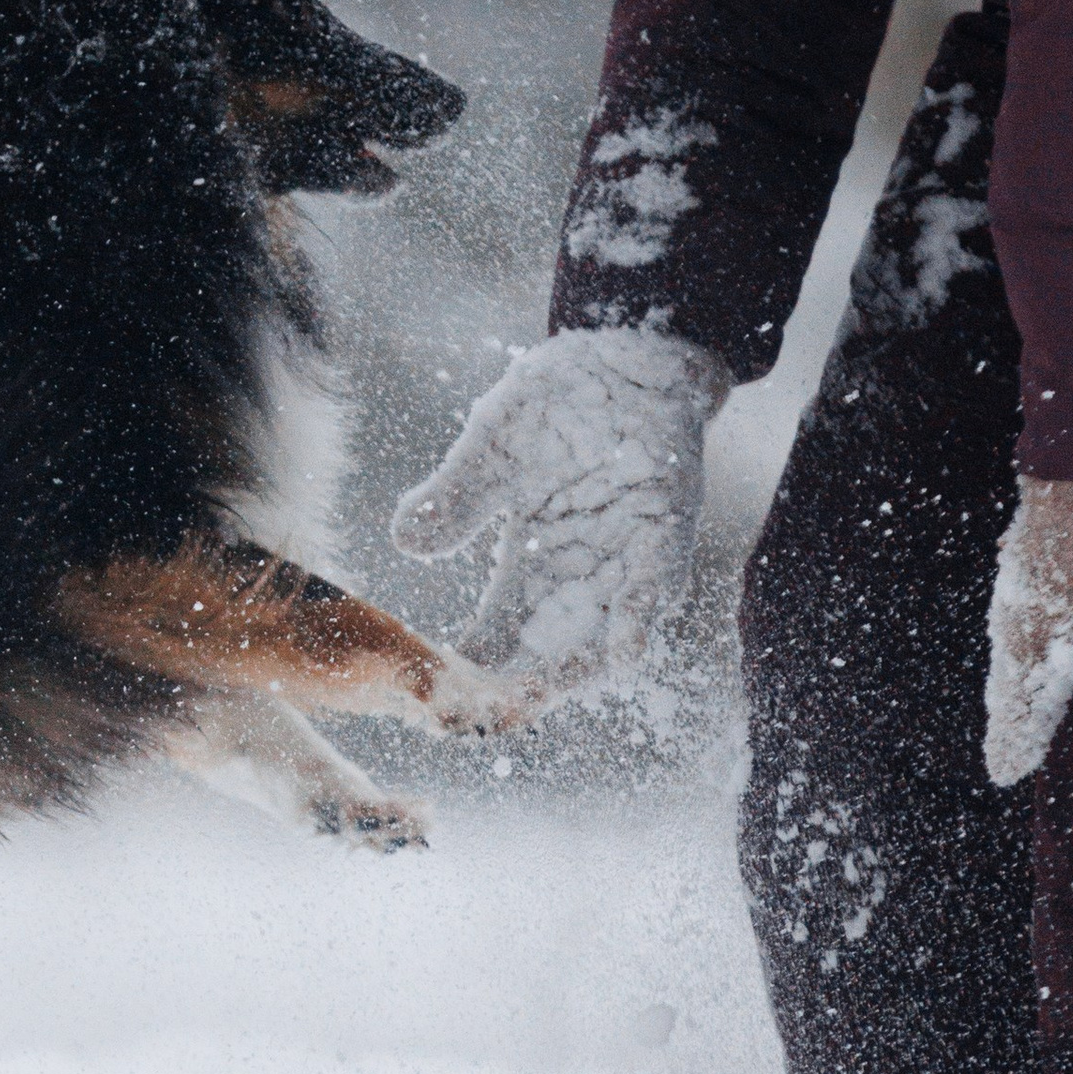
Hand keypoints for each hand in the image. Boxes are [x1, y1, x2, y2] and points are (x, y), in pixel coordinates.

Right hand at [391, 327, 732, 691]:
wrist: (633, 355)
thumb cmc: (560, 404)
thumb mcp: (492, 447)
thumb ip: (457, 495)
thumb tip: (404, 542)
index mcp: (525, 569)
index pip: (490, 643)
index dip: (461, 676)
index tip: (426, 702)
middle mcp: (576, 582)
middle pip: (543, 661)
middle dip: (514, 695)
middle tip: (479, 719)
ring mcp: (625, 565)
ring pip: (603, 643)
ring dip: (573, 674)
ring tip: (535, 699)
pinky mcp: (668, 535)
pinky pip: (656, 590)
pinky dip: (636, 617)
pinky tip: (619, 644)